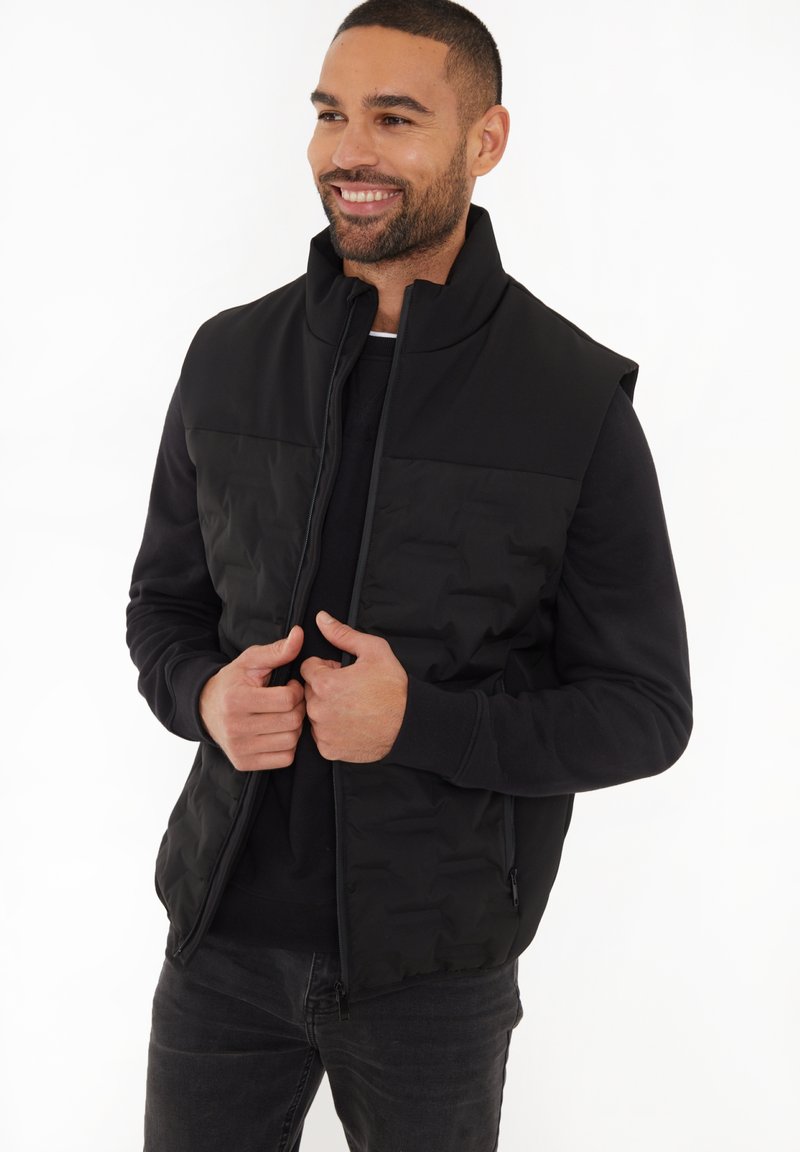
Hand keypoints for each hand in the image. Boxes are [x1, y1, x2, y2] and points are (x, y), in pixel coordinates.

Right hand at [199, 626, 305, 770]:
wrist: (206, 708)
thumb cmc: (233, 681)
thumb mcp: (251, 661)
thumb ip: (277, 650)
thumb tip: (299, 634)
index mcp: (237, 699)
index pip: (286, 699)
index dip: (296, 690)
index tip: (291, 685)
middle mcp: (235, 727)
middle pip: (291, 721)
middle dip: (298, 708)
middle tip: (291, 701)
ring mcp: (239, 748)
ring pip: (291, 741)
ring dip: (295, 728)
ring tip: (285, 716)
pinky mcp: (243, 763)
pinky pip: (284, 759)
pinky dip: (288, 746)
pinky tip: (279, 732)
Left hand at [301, 611, 407, 761]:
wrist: (409, 724)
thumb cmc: (393, 688)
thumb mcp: (373, 651)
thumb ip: (342, 634)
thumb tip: (322, 618)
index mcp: (325, 684)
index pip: (307, 668)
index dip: (325, 667)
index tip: (341, 672)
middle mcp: (319, 710)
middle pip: (308, 691)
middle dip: (324, 688)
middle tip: (349, 689)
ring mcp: (323, 732)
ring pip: (313, 714)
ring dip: (326, 709)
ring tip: (352, 707)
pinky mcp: (329, 750)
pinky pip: (320, 736)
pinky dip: (331, 730)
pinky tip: (351, 724)